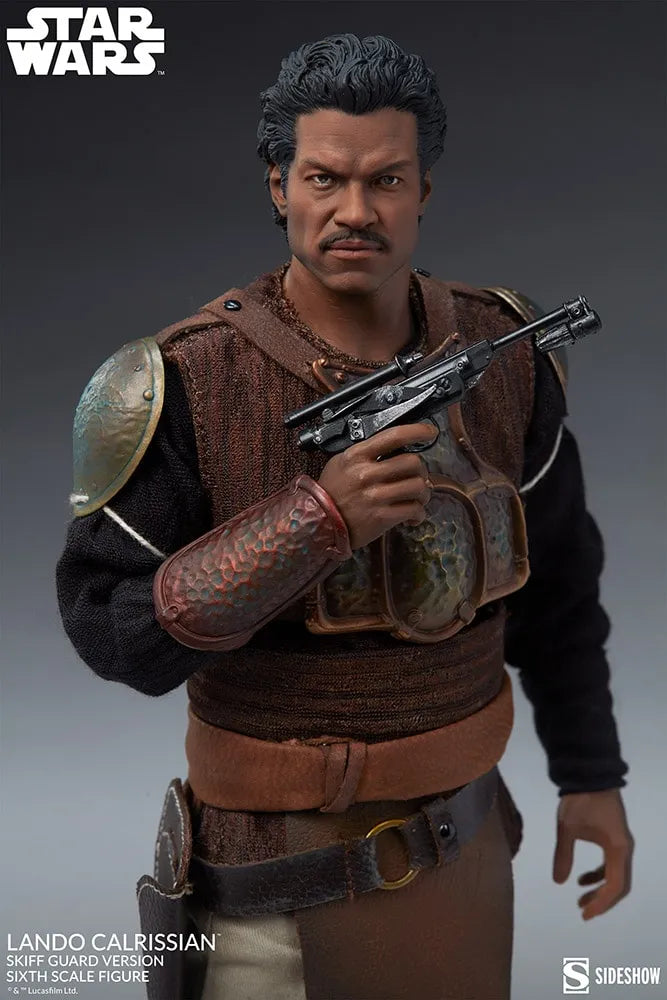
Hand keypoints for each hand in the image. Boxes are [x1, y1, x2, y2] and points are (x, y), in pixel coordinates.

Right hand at [317, 422, 436, 549]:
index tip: (430, 432)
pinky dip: (419, 513)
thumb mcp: (341, 462)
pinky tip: (413, 516)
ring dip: (424, 493)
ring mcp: (375, 496)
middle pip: (413, 462)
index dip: (418, 431)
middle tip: (420, 477)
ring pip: (418, 486)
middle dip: (423, 470)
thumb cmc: (330, 493)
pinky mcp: (381, 517)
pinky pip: (413, 510)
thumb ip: (366, 453)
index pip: (394, 436)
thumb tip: (395, 448)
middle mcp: (367, 474)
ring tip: (418, 499)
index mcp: (357, 456)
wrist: (317, 523)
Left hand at [552, 788, 633, 919]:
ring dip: (599, 888)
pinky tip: (581, 878)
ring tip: (579, 898)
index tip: (585, 914)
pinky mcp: (614, 836)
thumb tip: (558, 881)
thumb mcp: (566, 828)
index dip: (601, 903)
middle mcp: (624, 849)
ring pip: (616, 875)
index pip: (614, 886)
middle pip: (619, 885)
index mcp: (617, 849)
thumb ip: (563, 855)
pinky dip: (599, 874)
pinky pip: (611, 864)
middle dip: (602, 900)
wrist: (589, 774)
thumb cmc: (579, 801)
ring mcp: (621, 842)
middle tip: (582, 911)